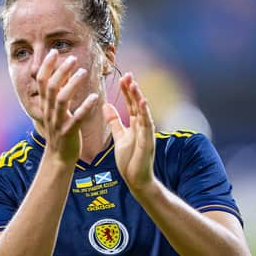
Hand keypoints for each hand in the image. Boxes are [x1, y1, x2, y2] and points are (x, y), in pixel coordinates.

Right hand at [37, 49, 98, 164]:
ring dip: (72, 84)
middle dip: (60, 71)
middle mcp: (49, 112)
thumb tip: (61, 72)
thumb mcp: (54, 111)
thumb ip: (57, 93)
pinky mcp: (68, 133)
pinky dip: (85, 108)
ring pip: (61, 100)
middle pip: (51, 87)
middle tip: (72, 58)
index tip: (54, 51)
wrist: (59, 158)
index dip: (46, 66)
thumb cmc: (60, 131)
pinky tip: (95, 98)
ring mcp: (58, 122)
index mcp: (45, 105)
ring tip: (83, 72)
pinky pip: (76, 119)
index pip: (41, 81)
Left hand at [103, 73, 155, 192]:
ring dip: (139, 98)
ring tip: (133, 84)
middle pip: (137, 104)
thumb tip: (106, 105)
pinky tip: (142, 103)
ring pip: (143, 112)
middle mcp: (142, 126)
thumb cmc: (129, 159)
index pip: (131, 103)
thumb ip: (114, 121)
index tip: (123, 77)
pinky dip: (145, 114)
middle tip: (128, 75)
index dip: (127, 91)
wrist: (136, 179)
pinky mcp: (148, 142)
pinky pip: (147, 126)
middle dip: (133, 90)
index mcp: (135, 124)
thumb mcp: (119, 136)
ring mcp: (146, 133)